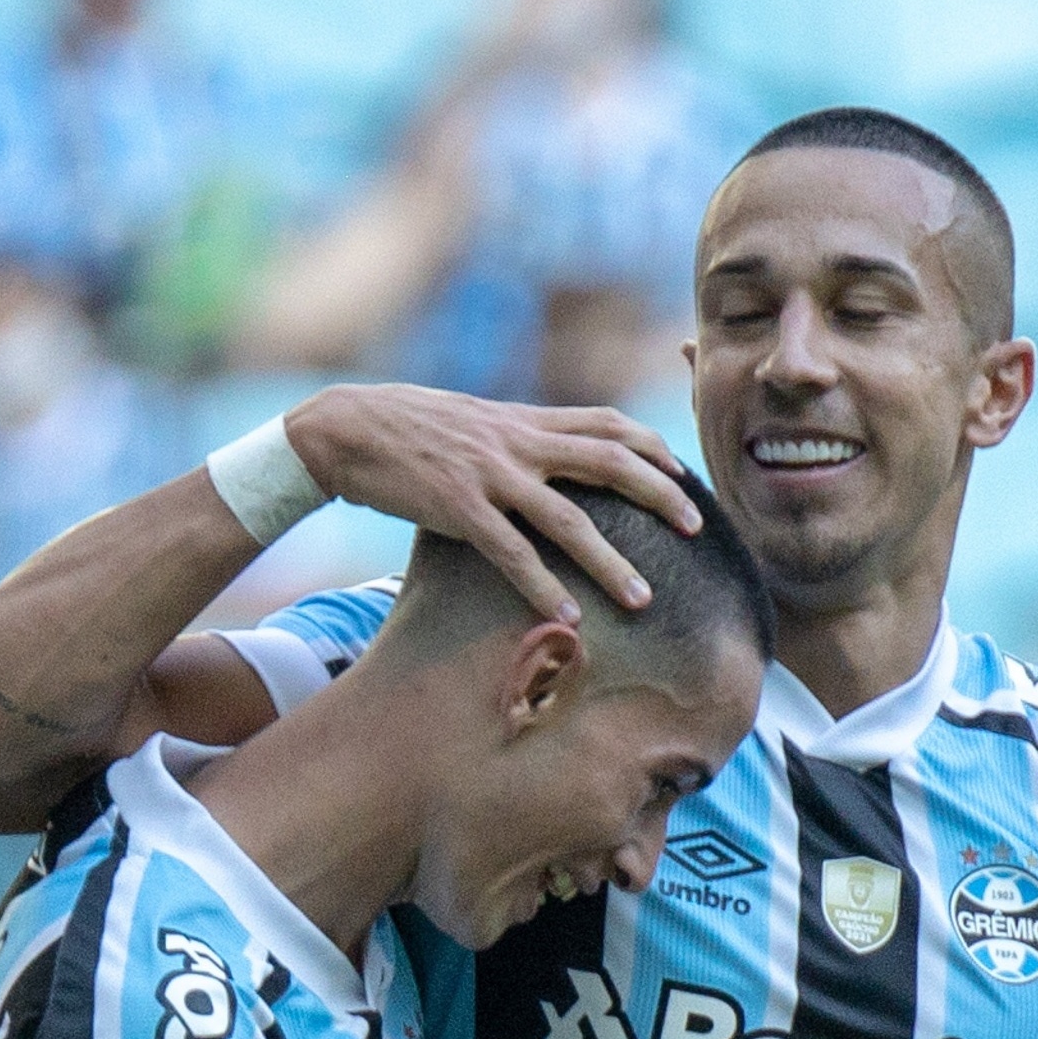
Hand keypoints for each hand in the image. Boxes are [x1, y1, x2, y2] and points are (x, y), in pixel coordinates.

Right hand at [284, 385, 698, 621]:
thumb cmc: (404, 429)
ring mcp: (490, 476)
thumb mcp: (472, 422)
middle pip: (609, 462)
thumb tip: (545, 457)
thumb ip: (514, 438)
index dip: (651, 447)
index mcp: (523, 420)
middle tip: (693, 528)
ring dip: (610, 562)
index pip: (606, 423)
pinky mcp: (459, 510)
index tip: (683, 473)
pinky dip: (543, 588)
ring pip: (569, 520)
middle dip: (658, 494)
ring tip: (643, 599)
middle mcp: (517, 443)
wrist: (344, 429)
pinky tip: (566, 618)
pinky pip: (512, 554)